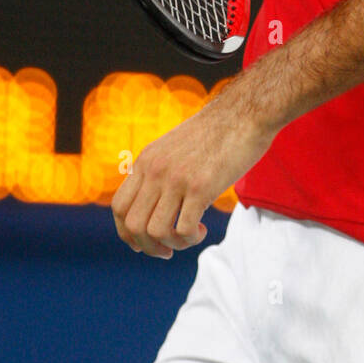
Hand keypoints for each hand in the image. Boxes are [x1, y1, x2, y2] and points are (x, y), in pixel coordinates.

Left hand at [111, 87, 276, 258]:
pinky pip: (184, 230)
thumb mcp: (174, 147)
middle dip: (148, 246)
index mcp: (146, 160)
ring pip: (156, 231)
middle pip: (133, 225)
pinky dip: (191, 239)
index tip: (146, 242)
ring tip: (189, 236)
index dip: (127, 233)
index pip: (119, 208)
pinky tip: (203, 229)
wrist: (244, 112)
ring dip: (172, 244)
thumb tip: (154, 203)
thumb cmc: (216, 133)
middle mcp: (155, 169)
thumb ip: (159, 170)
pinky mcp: (201, 186)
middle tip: (168, 249)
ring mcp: (176, 178)